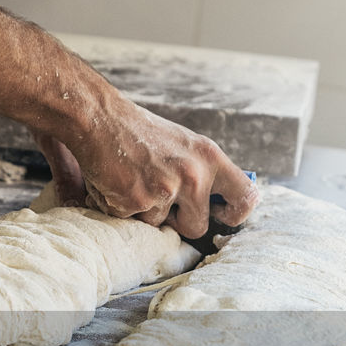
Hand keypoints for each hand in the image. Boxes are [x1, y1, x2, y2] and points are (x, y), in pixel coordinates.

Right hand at [35, 98, 258, 238]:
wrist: (100, 118)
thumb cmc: (141, 133)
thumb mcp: (186, 146)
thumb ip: (205, 173)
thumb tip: (221, 203)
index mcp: (210, 158)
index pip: (245, 195)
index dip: (236, 214)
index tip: (223, 215)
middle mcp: (193, 175)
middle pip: (197, 227)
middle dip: (178, 222)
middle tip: (162, 199)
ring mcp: (164, 190)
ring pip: (159, 226)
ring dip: (144, 212)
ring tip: (134, 181)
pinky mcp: (136, 202)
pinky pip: (132, 221)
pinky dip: (121, 208)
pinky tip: (117, 182)